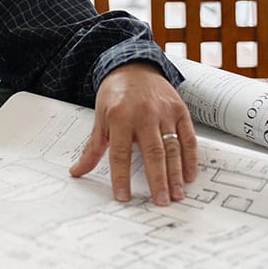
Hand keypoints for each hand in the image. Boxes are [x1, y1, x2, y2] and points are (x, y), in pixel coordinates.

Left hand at [69, 62, 197, 204]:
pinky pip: (188, 138)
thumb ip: (93, 148)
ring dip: (176, 174)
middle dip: (157, 179)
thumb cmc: (115, 95)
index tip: (123, 196)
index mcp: (120, 117)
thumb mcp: (100, 118)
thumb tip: (77, 171)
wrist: (134, 67)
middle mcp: (144, 115)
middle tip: (161, 202)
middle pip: (152, 152)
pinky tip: (189, 175)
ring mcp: (165, 112)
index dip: (121, 176)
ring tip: (177, 194)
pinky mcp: (181, 111)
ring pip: (173, 147)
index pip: (120, 153)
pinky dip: (190, 158)